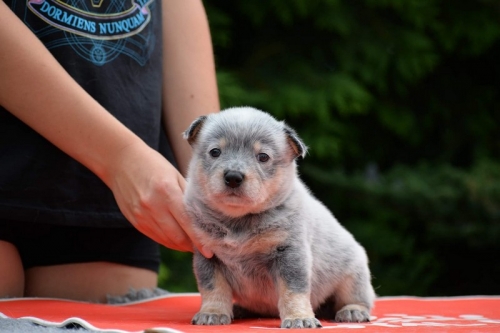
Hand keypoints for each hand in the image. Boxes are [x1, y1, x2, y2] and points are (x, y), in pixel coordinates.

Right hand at [105, 142, 212, 257]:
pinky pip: (154, 236)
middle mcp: (153, 206)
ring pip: (166, 240)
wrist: (121, 161)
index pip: (187, 223)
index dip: (200, 240)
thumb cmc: (153, 164)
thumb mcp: (175, 174)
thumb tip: (203, 215)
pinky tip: (176, 239)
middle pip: (177, 236)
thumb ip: (188, 195)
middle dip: (191, 246)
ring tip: (192, 245)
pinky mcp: (135, 220)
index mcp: (167, 192)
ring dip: (180, 245)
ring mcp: (142, 215)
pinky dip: (167, 241)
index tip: (210, 251)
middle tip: (204, 248)